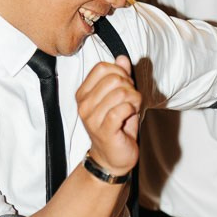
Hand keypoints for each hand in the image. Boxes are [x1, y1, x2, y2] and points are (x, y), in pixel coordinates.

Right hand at [76, 55, 140, 173]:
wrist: (112, 158)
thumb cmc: (115, 127)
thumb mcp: (118, 98)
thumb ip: (120, 77)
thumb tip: (122, 58)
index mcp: (83, 93)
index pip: (102, 67)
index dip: (120, 72)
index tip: (125, 87)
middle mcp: (84, 104)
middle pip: (114, 78)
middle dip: (129, 87)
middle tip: (130, 101)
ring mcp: (92, 118)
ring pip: (121, 93)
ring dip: (133, 100)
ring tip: (130, 110)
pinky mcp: (104, 130)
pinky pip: (122, 109)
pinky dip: (131, 110)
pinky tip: (129, 117)